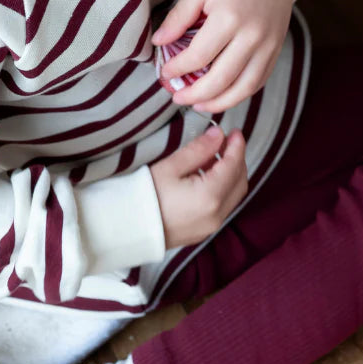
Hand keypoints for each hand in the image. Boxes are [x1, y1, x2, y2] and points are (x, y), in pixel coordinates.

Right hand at [150, 126, 247, 248]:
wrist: (122, 231)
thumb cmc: (143, 196)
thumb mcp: (170, 167)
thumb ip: (198, 150)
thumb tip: (218, 134)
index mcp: (210, 197)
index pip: (234, 165)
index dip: (237, 146)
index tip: (235, 131)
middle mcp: (216, 215)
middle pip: (240, 181)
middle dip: (237, 159)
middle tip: (227, 141)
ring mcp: (210, 227)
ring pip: (233, 195)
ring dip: (230, 173)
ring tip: (214, 155)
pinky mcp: (202, 232)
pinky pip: (223, 206)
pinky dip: (223, 188)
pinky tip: (206, 174)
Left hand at [153, 0, 293, 112]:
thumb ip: (179, 16)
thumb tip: (158, 42)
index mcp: (229, 18)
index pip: (198, 57)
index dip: (178, 69)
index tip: (165, 73)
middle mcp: (251, 36)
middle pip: (220, 80)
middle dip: (195, 95)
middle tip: (177, 98)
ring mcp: (267, 46)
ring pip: (243, 88)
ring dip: (219, 103)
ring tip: (199, 105)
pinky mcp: (276, 51)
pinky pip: (258, 82)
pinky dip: (240, 94)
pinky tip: (223, 96)